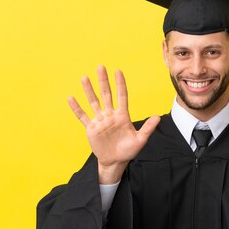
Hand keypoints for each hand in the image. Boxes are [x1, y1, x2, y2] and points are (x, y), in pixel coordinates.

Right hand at [68, 65, 159, 183]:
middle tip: (100, 67)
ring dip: (89, 90)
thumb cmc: (128, 151)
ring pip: (93, 102)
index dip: (120, 84)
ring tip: (84, 78)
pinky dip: (77, 108)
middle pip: (106, 95)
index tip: (118, 71)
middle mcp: (110, 115)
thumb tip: (157, 117)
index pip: (121, 96)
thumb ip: (148, 128)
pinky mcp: (91, 128)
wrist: (115, 161)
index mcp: (122, 116)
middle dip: (103, 81)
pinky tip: (71, 98)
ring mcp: (100, 121)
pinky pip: (82, 116)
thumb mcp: (140, 140)